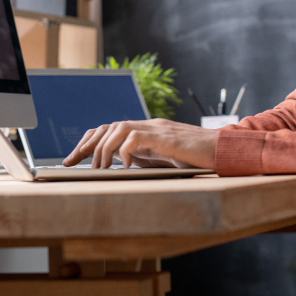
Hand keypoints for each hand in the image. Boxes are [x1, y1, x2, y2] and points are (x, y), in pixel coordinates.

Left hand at [63, 118, 218, 168]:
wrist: (225, 151)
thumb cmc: (198, 159)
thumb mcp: (165, 160)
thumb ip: (144, 158)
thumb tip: (118, 167)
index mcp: (146, 131)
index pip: (109, 129)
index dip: (87, 142)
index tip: (71, 160)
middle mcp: (149, 126)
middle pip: (107, 126)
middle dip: (85, 146)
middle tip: (71, 164)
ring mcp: (157, 129)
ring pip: (117, 128)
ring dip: (103, 150)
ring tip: (99, 169)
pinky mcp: (166, 136)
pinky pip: (136, 138)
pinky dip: (125, 152)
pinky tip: (125, 167)